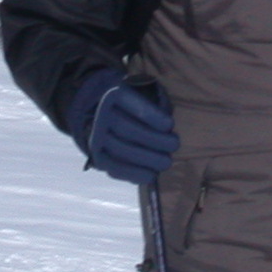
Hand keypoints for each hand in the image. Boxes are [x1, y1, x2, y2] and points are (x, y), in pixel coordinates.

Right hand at [71, 69, 178, 184]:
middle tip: (174, 145)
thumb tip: (168, 130)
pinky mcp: (98, 157)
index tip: (170, 125)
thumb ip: (157, 109)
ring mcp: (97, 138)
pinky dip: (134, 174)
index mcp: (114, 96)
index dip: (152, 116)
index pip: (132, 106)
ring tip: (166, 162)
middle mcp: (101, 115)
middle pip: (127, 129)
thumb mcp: (146, 97)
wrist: (110, 118)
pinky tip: (151, 176)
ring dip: (146, 159)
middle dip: (154, 139)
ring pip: (120, 149)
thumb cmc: (137, 108)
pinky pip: (114, 168)